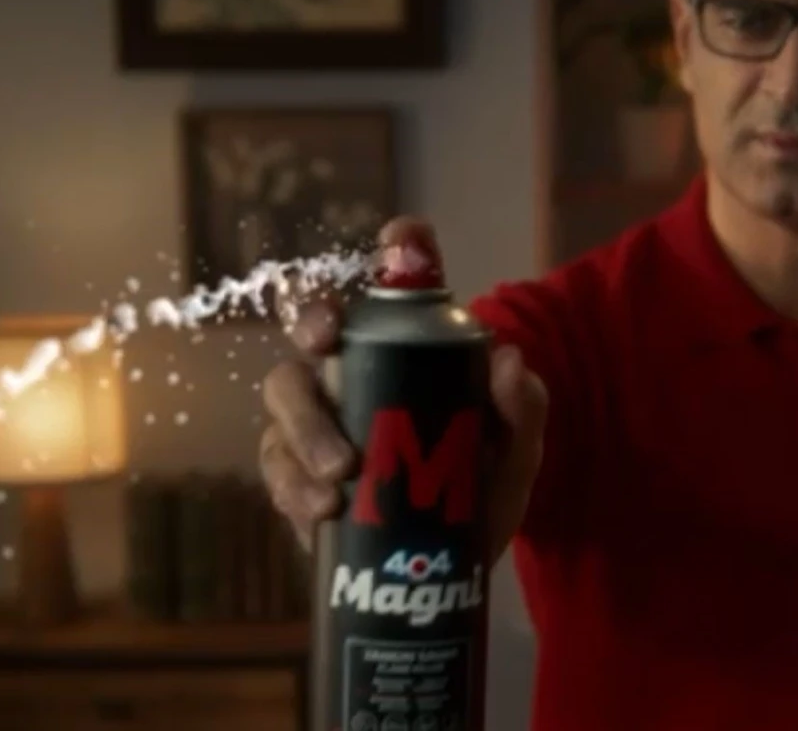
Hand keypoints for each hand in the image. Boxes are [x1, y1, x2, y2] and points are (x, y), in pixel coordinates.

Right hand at [258, 217, 547, 569]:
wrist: (453, 559)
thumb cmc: (483, 482)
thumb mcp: (516, 449)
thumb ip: (521, 408)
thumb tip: (508, 360)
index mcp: (408, 350)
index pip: (398, 288)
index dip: (398, 251)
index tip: (401, 238)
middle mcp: (353, 370)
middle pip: (315, 327)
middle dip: (312, 321)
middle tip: (326, 343)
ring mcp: (318, 421)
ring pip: (285, 395)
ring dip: (304, 425)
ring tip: (341, 471)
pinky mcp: (295, 476)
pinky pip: (276, 467)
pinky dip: (293, 485)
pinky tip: (322, 508)